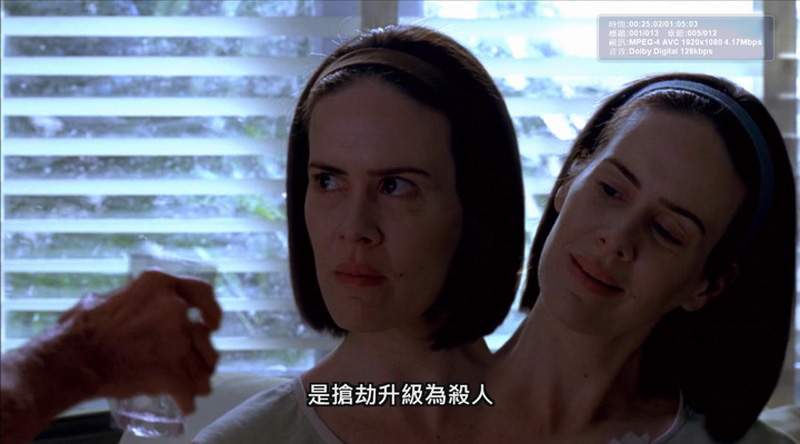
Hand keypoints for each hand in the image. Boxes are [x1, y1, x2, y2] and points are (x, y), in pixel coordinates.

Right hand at [58, 270, 222, 413]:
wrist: (72, 359)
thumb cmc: (81, 329)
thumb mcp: (108, 298)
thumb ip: (133, 300)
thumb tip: (135, 304)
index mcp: (160, 285)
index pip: (202, 292)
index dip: (211, 309)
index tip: (212, 323)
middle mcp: (175, 308)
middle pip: (204, 335)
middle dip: (204, 351)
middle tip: (199, 361)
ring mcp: (176, 340)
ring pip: (203, 363)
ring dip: (201, 376)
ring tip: (196, 385)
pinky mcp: (172, 371)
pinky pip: (190, 390)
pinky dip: (187, 400)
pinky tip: (184, 405)